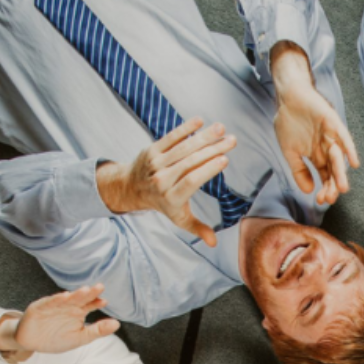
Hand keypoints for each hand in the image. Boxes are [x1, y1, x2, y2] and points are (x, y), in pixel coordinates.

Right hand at [1, 285, 120, 360]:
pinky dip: (56, 300)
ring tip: (85, 291)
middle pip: (80, 298)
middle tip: (99, 287)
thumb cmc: (56, 339)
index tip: (104, 301)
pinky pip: (49, 303)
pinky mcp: (39, 307)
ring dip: (74, 295)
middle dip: (89, 293)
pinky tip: (64, 297)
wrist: (31, 343)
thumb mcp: (79, 338)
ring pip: (65, 299)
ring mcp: (53, 305)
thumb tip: (117, 324)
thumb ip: (97, 331)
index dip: (96, 302)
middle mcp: (67, 306)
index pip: (90, 305)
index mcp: (78, 312)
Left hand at [96, 117, 236, 245]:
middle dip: (213, 149)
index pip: (191, 181)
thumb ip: (197, 228)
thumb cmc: (162, 203)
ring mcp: (156, 163)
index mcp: (171, 197)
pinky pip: (170, 137)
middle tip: (232, 140)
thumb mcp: (179, 218)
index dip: (207, 169)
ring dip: (203, 136)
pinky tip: (200, 121)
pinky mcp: (152, 149)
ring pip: (183, 148)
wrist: (132, 187)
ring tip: (221, 128)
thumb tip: (213, 243)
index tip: (224, 160)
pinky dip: (185, 128)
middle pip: (190, 162)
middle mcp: (162, 179)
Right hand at [271, 43, 359, 205]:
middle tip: (332, 198)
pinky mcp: (333, 123)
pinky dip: (348, 149)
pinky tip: (353, 163)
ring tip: (342, 188)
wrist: (288, 97)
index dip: (324, 189)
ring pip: (338, 157)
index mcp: (317, 157)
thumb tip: (307, 190)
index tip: (320, 201)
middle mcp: (326, 149)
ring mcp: (330, 136)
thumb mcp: (289, 151)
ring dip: (340, 173)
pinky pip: (343, 138)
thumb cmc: (288, 122)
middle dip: (333, 185)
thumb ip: (298, 170)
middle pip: (333, 170)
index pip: (324, 177)